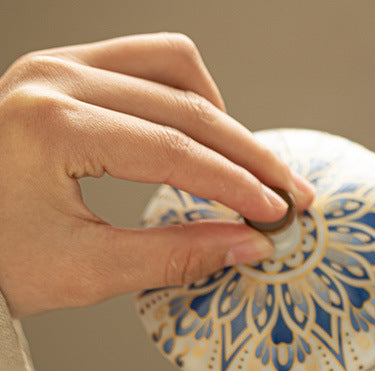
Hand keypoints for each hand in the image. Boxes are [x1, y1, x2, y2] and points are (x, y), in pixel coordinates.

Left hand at [0, 33, 314, 316]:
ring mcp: (57, 66)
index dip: (238, 186)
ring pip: (174, 66)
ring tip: (247, 168)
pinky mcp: (63, 70)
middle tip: (288, 196)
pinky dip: (187, 95)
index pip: (175, 151)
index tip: (277, 216)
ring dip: (222, 116)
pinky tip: (204, 136)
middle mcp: (53, 80)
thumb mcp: (88, 271)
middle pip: (186, 106)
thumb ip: (176, 256)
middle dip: (248, 156)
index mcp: (50, 127)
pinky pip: (146, 60)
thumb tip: (248, 246)